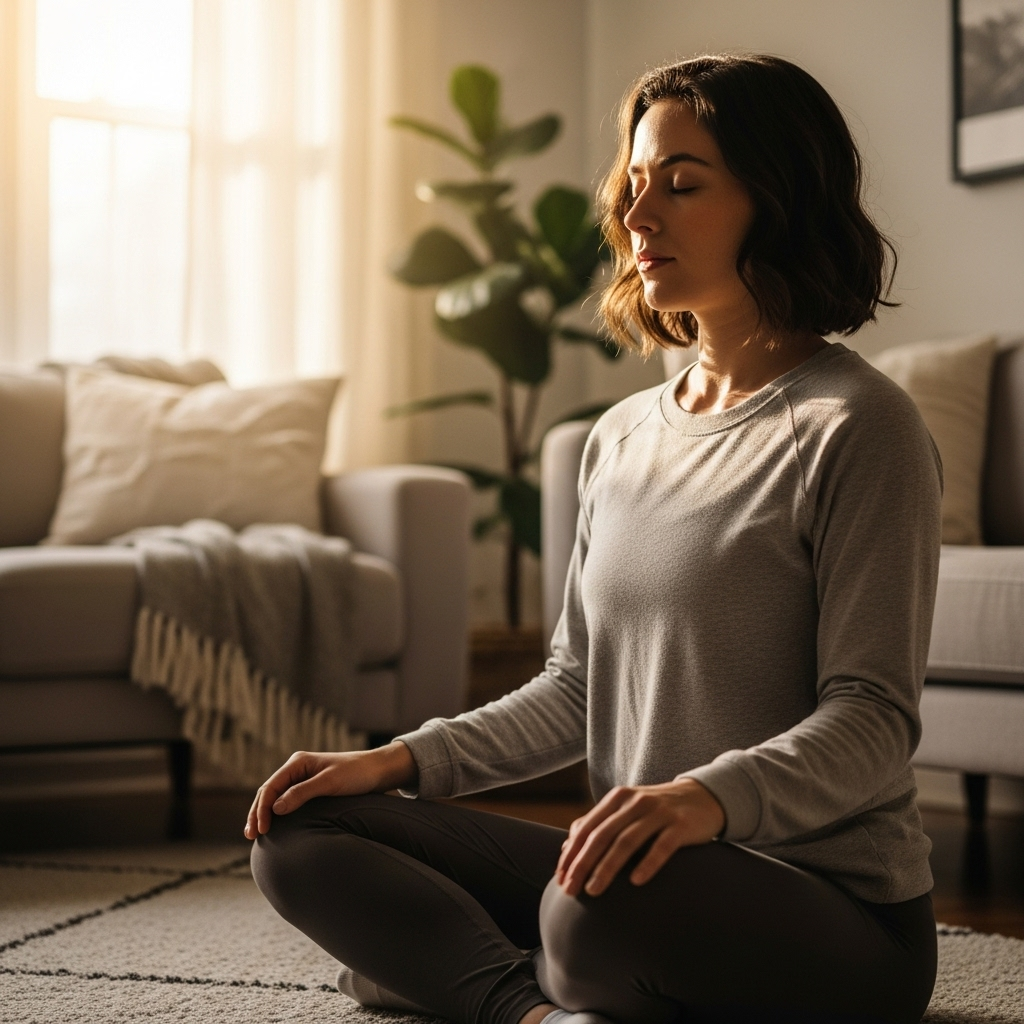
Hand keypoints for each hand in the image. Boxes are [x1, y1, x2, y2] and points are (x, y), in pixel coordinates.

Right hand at [244, 741, 416, 839]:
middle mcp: (297, 769)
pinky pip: (287, 801)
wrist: (377, 771)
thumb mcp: (330, 782)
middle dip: (257, 813)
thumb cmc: (356, 774)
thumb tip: (276, 809)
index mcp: (298, 762)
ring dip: (264, 814)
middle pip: (268, 792)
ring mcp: (302, 778)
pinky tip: (273, 826)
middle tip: (251, 836)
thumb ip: (303, 793)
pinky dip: (276, 813)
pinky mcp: (310, 788)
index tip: (261, 829)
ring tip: (255, 834)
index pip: (271, 786)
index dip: (262, 808)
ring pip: (275, 797)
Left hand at [555, 778, 724, 896]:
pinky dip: (647, 863)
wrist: (702, 797)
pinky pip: (662, 846)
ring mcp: (659, 812)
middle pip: (602, 835)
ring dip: (607, 867)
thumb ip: (598, 824)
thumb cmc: (657, 810)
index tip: (560, 879)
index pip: (587, 828)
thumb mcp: (626, 810)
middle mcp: (635, 802)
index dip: (572, 854)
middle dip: (583, 864)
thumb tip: (567, 847)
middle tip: (571, 890)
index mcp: (618, 799)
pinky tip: (636, 882)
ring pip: (627, 841)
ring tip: (594, 891)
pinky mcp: (681, 825)